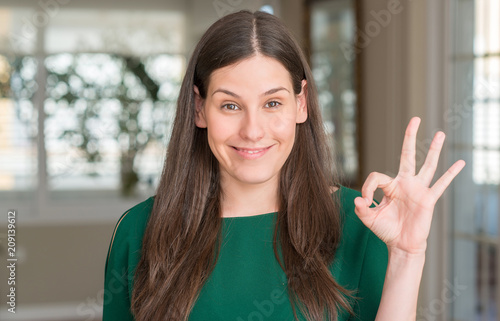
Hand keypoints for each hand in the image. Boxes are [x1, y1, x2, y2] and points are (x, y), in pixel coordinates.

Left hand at [354, 117, 465, 254]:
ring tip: (440, 133)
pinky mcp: (428, 200)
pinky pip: (441, 185)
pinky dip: (451, 174)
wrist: (401, 245)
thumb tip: (359, 199)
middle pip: (407, 155)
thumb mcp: (369, 219)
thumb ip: (361, 209)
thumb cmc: (386, 230)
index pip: (376, 176)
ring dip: (433, 150)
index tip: (365, 202)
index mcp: (389, 186)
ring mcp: (418, 190)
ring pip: (427, 165)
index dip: (367, 188)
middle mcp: (405, 183)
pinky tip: (460, 162)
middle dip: (410, 137)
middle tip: (415, 119)